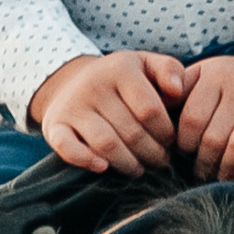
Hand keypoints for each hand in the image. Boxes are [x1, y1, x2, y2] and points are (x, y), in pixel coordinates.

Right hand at [28, 51, 186, 174]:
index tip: (171, 141)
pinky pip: (68, 147)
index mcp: (120, 68)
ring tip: (139, 168)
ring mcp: (73, 106)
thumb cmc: (121, 81)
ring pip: (106, 144)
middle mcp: (94, 85)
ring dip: (128, 163)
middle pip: (131, 132)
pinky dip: (85, 160)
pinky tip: (103, 168)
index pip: (150, 110)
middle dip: (152, 153)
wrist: (72, 84)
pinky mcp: (55, 126)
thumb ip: (169, 71)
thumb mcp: (146, 65)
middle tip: (160, 160)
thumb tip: (178, 91)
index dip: (166, 133)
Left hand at [175, 53, 233, 178]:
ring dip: (227, 169)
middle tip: (202, 174)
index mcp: (216, 74)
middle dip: (204, 163)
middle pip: (213, 137)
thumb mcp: (209, 74)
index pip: (191, 120)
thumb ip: (181, 89)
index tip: (185, 156)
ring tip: (221, 177)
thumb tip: (151, 114)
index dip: (184, 145)